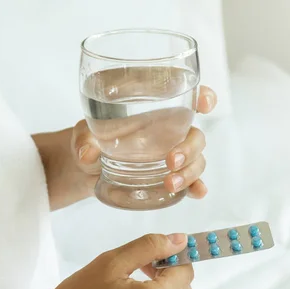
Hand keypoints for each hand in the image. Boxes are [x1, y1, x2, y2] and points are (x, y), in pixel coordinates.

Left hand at [72, 86, 216, 198]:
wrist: (87, 166)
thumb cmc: (91, 137)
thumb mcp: (84, 132)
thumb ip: (84, 138)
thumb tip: (87, 154)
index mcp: (153, 106)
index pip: (185, 94)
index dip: (202, 95)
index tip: (205, 103)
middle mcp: (168, 128)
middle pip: (194, 133)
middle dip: (190, 147)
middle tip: (171, 161)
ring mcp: (171, 151)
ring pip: (196, 158)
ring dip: (190, 171)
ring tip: (170, 184)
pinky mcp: (169, 174)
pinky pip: (191, 179)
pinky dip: (196, 186)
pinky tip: (197, 193)